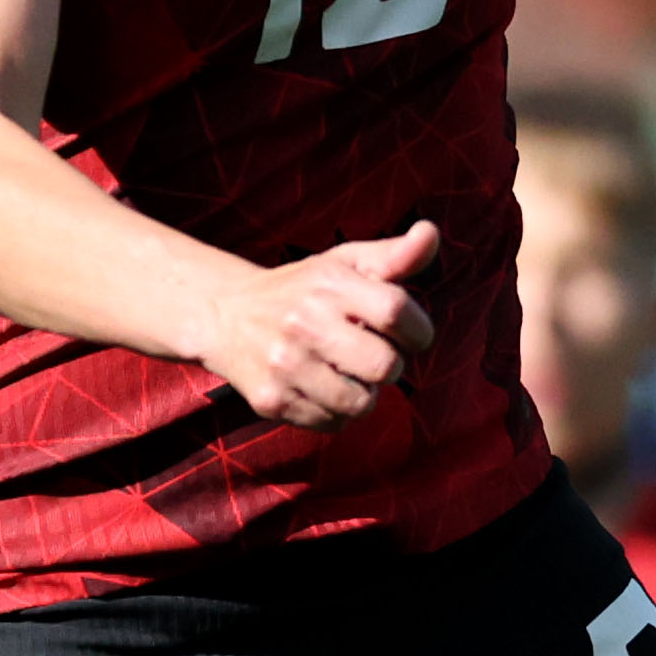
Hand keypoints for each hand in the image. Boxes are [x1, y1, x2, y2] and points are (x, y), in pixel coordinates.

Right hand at [195, 227, 439, 429]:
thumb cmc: (301, 289)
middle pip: (385, 366)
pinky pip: (332, 423)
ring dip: (364, 393)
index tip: (410, 334)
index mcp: (328, 284)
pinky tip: (320, 387)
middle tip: (370, 354)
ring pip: (361, 403)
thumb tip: (430, 232)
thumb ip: (395, 255)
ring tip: (345, 372)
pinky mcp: (271, 400)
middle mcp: (304, 323)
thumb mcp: (344, 263)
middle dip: (389, 365)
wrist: (225, 314)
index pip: (398, 311)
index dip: (419, 330)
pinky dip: (336, 411)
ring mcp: (285, 365)